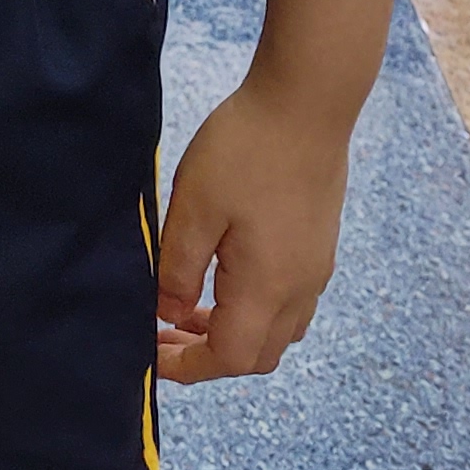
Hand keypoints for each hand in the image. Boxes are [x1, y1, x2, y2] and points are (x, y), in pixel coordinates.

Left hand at [151, 73, 354, 382]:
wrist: (306, 103)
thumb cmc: (244, 150)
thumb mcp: (192, 209)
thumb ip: (177, 270)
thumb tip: (167, 314)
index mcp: (267, 288)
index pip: (230, 358)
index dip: (187, 366)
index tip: (150, 357)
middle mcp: (300, 289)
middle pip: (257, 355)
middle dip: (208, 355)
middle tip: (162, 334)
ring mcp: (316, 269)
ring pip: (277, 331)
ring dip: (232, 332)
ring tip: (185, 307)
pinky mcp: (319, 246)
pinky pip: (288, 302)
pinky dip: (252, 308)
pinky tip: (221, 276)